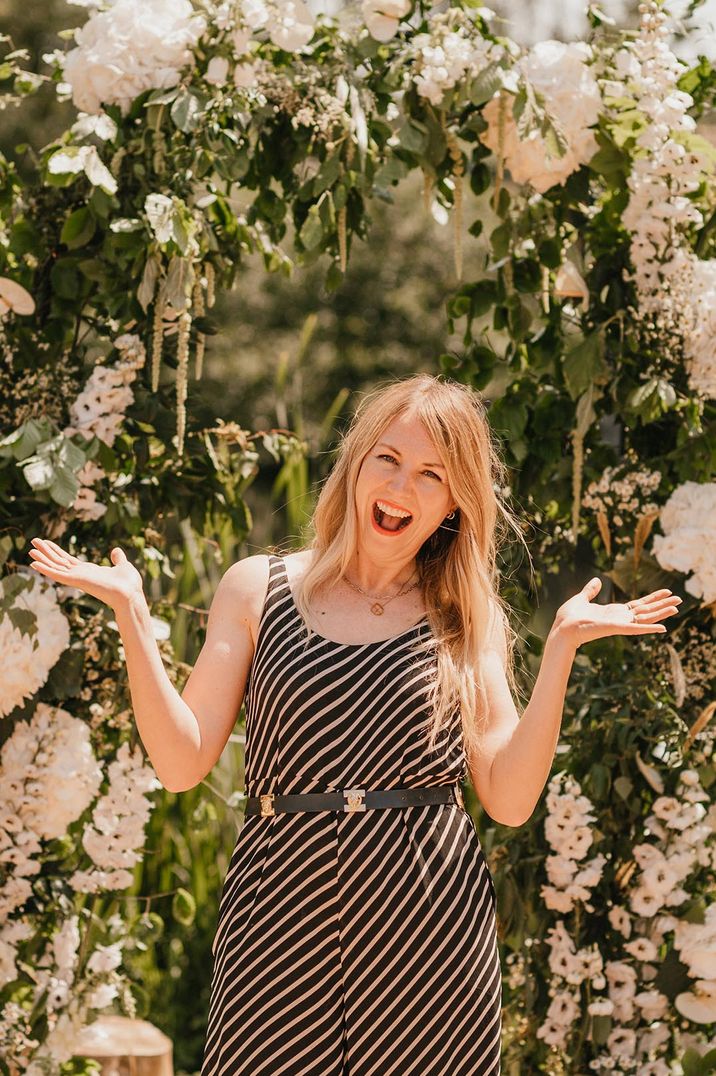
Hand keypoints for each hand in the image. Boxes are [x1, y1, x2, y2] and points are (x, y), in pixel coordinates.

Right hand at [28, 538, 144, 611]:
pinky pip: (58, 575)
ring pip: (56, 566)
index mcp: (89, 571)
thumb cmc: (128, 584)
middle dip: (46, 551)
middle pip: (59, 561)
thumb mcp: (122, 566)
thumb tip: (116, 551)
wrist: (130, 594)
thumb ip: (118, 559)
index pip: (68, 560)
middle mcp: (80, 575)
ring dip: (43, 558)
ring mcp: (77, 578)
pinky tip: (34, 564)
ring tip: (30, 549)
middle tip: (33, 541)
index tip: (47, 543)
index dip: (57, 551)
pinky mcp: (76, 581)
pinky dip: (46, 569)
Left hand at [551, 577, 681, 648]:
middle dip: (663, 605)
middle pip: (646, 610)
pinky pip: (635, 628)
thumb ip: (590, 591)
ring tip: (677, 608)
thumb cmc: (569, 617)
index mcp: (614, 612)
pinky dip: (648, 628)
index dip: (653, 598)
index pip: (639, 604)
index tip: (667, 592)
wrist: (561, 628)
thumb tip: (596, 580)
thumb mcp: (582, 599)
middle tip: (680, 599)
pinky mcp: (615, 628)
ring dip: (661, 613)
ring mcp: (619, 623)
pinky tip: (663, 629)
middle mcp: (620, 618)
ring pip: (645, 618)